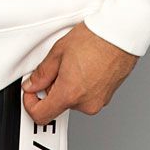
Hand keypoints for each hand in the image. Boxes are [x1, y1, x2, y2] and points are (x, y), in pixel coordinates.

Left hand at [21, 22, 138, 123]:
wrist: (119, 35)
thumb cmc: (94, 39)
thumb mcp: (59, 51)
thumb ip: (42, 73)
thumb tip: (32, 84)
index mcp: (70, 93)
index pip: (41, 115)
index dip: (30, 104)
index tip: (30, 92)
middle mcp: (85, 104)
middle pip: (58, 104)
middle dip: (53, 86)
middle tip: (58, 64)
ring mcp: (98, 102)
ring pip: (73, 99)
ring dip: (68, 85)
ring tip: (75, 61)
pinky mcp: (106, 97)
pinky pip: (87, 96)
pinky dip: (82, 85)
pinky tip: (86, 65)